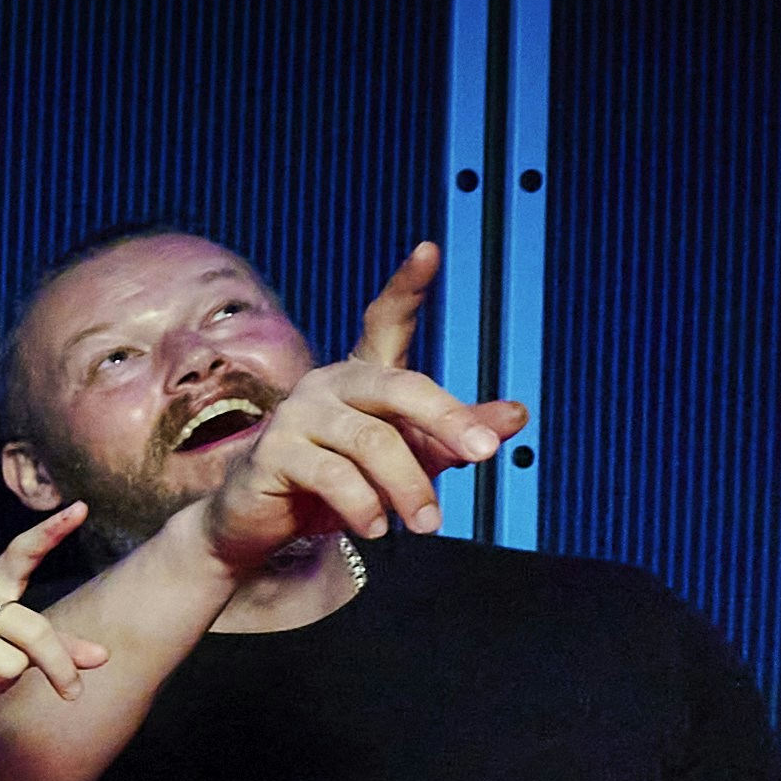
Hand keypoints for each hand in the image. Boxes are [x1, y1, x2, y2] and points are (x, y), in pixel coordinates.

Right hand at [0, 505, 102, 712]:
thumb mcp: (11, 647)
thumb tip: (103, 656)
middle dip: (58, 667)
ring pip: (9, 666)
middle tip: (73, 693)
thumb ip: (55, 648)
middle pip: (33, 631)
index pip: (22, 553)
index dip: (52, 532)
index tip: (82, 508)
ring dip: (2, 686)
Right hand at [194, 246, 526, 580]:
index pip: (385, 320)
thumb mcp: (409, 459)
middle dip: (448, 418)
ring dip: (408, 487)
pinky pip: (335, 476)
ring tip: (426, 523)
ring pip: (372, 441)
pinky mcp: (274, 452)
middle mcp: (329, 383)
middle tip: (484, 453)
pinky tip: (374, 529)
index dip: (406, 286)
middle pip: (399, 386)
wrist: (263, 526)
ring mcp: (298, 414)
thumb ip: (456, 436)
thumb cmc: (338, 485)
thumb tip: (517, 415)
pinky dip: (365, 507)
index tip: (429, 251)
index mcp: (363, 375)